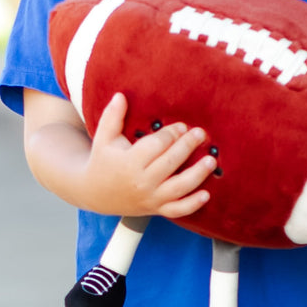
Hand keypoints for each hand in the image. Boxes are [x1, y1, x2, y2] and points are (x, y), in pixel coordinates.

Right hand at [84, 93, 216, 218]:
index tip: (182, 126)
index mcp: (129, 163)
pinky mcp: (155, 209)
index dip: (172, 134)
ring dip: (197, 174)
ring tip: (211, 160)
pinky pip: (177, 210)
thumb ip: (112, 116)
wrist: (95, 194)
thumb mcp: (104, 138)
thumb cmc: (103, 161)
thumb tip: (121, 95)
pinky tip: (206, 195)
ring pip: (178, 187)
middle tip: (200, 134)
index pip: (157, 145)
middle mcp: (141, 182)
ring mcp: (150, 198)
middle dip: (187, 146)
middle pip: (170, 162)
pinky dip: (192, 204)